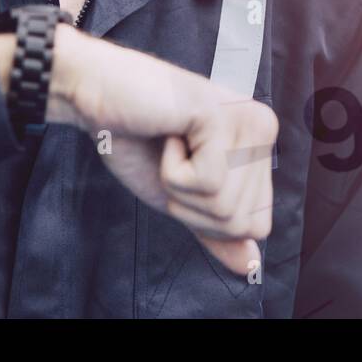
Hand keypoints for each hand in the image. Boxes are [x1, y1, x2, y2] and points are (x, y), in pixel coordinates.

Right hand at [0, 25, 277, 275]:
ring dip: (180, 188)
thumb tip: (251, 266)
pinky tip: (168, 133)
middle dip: (192, 206)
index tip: (185, 175)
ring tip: (170, 144)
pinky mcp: (224, 116)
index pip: (257, 226)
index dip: (210, 220)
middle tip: (172, 158)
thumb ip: (215, 229)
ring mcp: (248, 121)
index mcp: (261, 146)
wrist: (96, 94)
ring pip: (226, 207)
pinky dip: (173, 170)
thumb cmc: (135, 139)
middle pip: (242, 221)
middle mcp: (265, 130)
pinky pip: (207, 183)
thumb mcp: (179, 196)